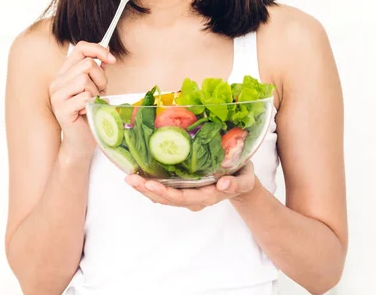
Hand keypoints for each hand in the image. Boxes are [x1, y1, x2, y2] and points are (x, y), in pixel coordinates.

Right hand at [49, 41, 115, 158]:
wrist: (81, 141)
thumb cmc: (89, 114)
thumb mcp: (96, 88)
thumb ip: (97, 71)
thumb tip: (106, 51)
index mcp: (64, 74)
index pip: (80, 48)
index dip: (98, 50)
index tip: (112, 60)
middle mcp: (57, 82)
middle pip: (86, 65)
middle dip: (100, 79)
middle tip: (99, 94)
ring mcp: (57, 95)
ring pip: (84, 80)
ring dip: (95, 92)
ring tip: (92, 104)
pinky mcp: (61, 109)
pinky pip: (84, 97)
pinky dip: (92, 104)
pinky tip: (87, 112)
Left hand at [125, 161, 256, 211]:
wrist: (242, 183)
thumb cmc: (243, 176)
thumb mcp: (246, 178)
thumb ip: (237, 183)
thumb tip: (224, 184)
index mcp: (210, 195)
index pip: (184, 197)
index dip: (166, 193)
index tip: (150, 185)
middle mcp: (196, 199)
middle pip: (169, 200)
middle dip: (149, 191)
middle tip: (131, 180)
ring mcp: (189, 197)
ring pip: (164, 198)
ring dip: (146, 190)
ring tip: (130, 179)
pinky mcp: (185, 191)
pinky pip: (166, 193)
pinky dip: (151, 187)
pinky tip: (139, 178)